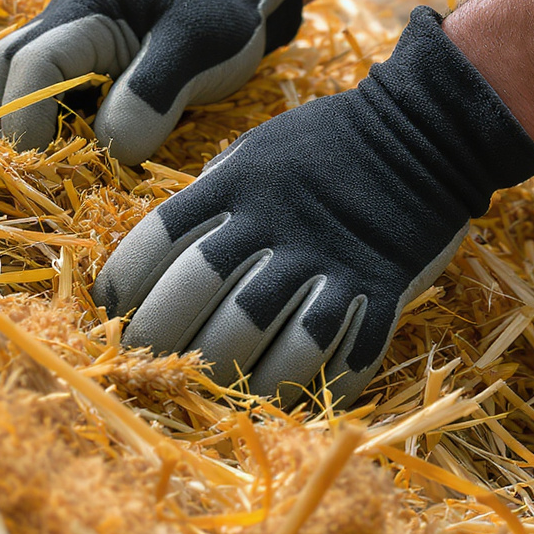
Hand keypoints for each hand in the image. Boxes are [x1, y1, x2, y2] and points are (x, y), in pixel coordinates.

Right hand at [0, 0, 301, 164]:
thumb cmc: (220, 15)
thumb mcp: (198, 48)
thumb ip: (154, 94)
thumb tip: (111, 147)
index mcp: (88, 7)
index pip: (32, 62)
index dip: (28, 117)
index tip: (46, 166)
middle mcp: (62, 20)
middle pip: (2, 71)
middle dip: (7, 125)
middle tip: (33, 176)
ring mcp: (63, 43)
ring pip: (11, 86)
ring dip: (20, 130)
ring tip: (49, 173)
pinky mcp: (75, 68)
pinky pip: (40, 99)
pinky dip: (43, 131)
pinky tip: (70, 160)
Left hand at [92, 8, 533, 407]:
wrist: (421, 132)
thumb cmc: (323, 146)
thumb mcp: (253, 155)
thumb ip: (209, 201)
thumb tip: (159, 256)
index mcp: (237, 186)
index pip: (162, 237)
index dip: (127, 281)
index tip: (112, 311)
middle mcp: (274, 225)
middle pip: (203, 292)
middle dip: (165, 335)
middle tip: (149, 363)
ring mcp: (326, 260)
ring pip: (262, 333)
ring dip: (228, 372)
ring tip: (210, 391)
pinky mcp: (376, 289)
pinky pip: (336, 352)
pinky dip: (308, 385)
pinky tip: (284, 401)